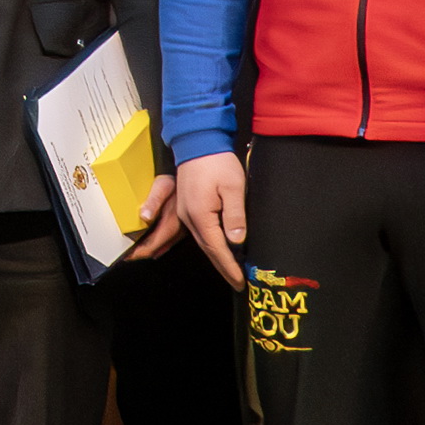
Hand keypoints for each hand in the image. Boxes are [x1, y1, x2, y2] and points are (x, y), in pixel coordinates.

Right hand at [158, 152, 249, 281]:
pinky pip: (198, 232)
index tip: (239, 281)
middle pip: (207, 249)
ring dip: (215, 257)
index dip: (228, 266)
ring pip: (201, 242)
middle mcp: (188, 217)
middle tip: (237, 282)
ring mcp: (184, 212)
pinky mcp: (187, 206)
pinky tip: (218, 248)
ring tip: (230, 270)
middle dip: (222, 267)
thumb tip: (236, 241)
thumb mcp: (233, 187)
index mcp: (200, 215)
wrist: (198, 142)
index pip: (216, 248)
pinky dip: (209, 244)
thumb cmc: (217, 162)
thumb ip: (235, 215)